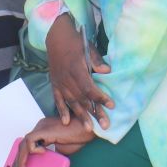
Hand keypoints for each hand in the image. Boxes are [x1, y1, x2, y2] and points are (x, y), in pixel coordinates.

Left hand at [5, 116, 93, 166]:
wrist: (88, 128)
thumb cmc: (78, 137)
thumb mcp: (61, 150)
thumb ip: (51, 155)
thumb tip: (43, 166)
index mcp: (43, 131)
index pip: (27, 145)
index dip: (21, 159)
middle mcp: (40, 127)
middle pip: (23, 145)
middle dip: (17, 163)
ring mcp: (41, 127)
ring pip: (24, 145)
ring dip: (20, 161)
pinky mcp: (43, 130)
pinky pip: (29, 142)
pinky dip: (30, 151)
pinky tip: (39, 155)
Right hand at [45, 12, 113, 128]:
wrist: (56, 37)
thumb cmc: (75, 42)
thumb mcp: (87, 47)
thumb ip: (96, 61)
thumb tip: (107, 72)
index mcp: (76, 69)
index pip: (89, 88)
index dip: (100, 98)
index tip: (111, 105)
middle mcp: (67, 79)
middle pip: (82, 99)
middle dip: (94, 113)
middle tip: (105, 125)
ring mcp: (59, 83)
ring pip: (71, 102)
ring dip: (80, 115)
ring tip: (89, 128)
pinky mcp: (54, 84)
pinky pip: (57, 99)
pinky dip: (61, 110)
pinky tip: (66, 121)